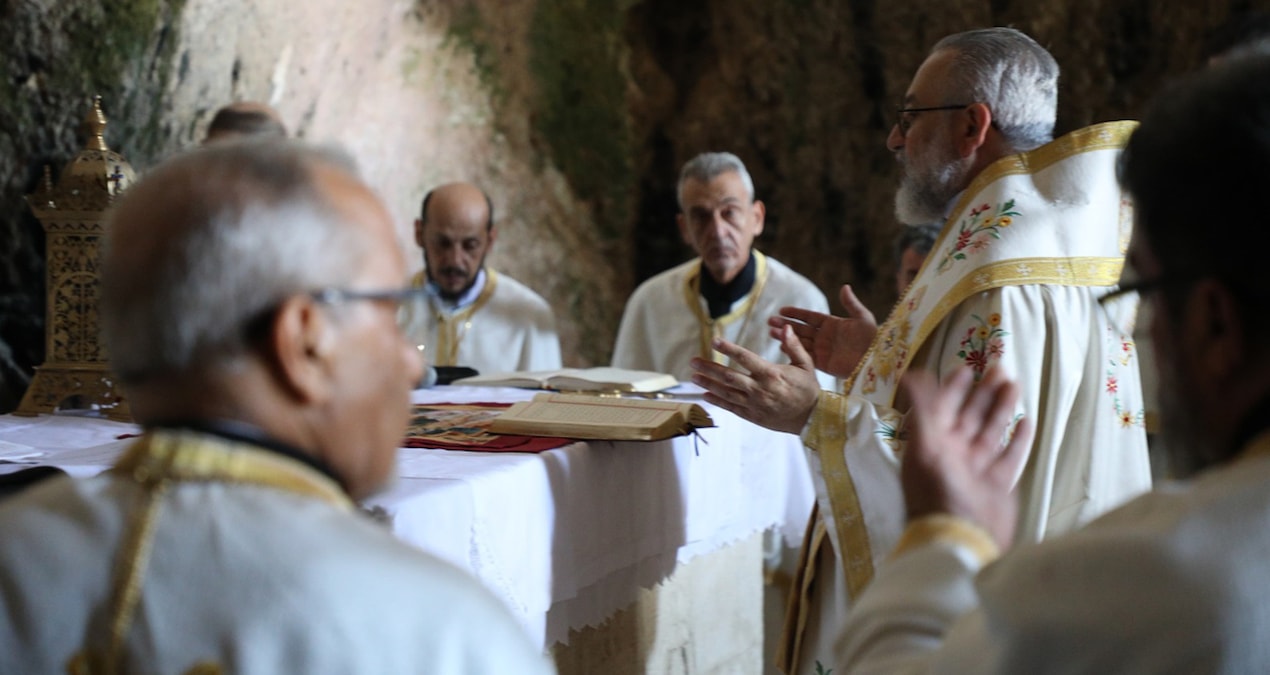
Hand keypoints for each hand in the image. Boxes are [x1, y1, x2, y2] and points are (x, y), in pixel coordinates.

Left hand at [690, 326, 821, 433]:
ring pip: (726, 392)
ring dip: (708, 383)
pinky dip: (716, 401)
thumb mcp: (806, 364)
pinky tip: (704, 394)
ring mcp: (754, 404)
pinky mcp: (752, 416)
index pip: (745, 358)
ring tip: (693, 376)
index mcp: (771, 374)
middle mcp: (759, 389)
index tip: (714, 341)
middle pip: (729, 376)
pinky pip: (730, 407)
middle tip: (693, 361)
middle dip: (709, 368)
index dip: (728, 349)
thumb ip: (794, 346)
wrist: (812, 418)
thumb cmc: (808, 389)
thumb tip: (785, 327)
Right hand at [768, 284, 876, 377]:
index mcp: (832, 324)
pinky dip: (793, 350)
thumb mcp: (862, 318)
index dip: (796, 314)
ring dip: (786, 336)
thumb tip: (844, 286)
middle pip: (801, 329)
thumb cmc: (871, 338)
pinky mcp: (823, 363)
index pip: (809, 317)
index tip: (782, 310)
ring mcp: (822, 350)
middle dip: (785, 324)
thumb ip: (851, 303)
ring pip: (800, 341)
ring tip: (771, 332)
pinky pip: (804, 356)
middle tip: (770, 321)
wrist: (874, 361)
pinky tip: (782, 346)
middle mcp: (825, 337)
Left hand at [900, 367, 1033, 548]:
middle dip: (983, 393)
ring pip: (991, 432)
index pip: (943, 408)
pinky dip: (1018, 440)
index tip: (967, 368)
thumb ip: (922, 411)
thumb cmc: (938, 491)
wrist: (960, 538)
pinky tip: (1028, 422)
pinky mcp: (998, 485)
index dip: (954, 388)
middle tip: (999, 368)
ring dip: (1001, 409)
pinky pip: (1010, 457)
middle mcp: (954, 454)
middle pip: (970, 416)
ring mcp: (977, 469)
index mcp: (933, 444)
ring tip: (1014, 384)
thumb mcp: (925, 447)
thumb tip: (909, 376)